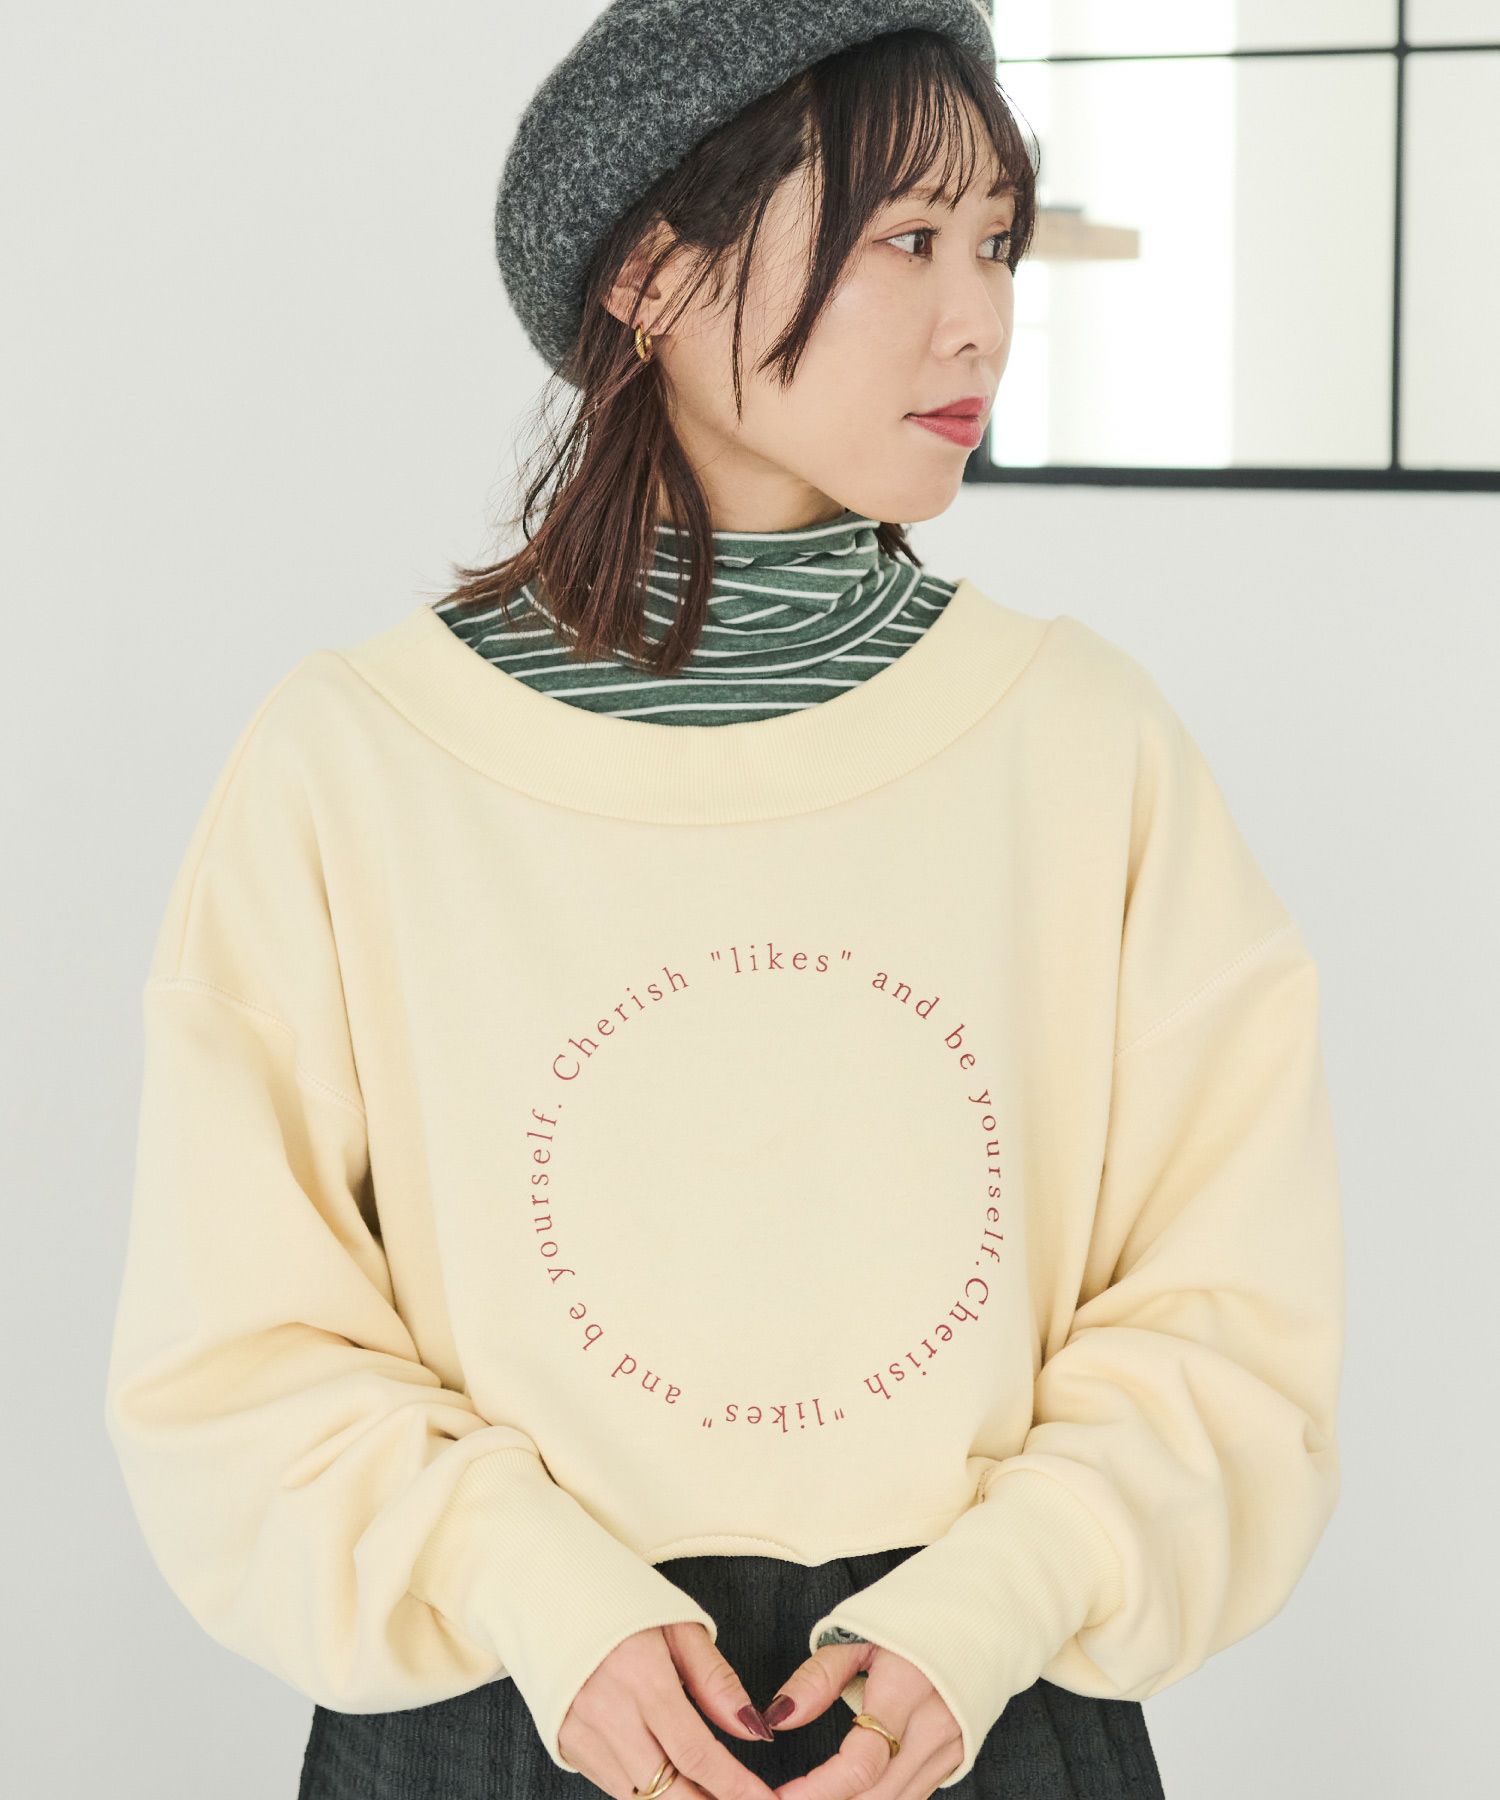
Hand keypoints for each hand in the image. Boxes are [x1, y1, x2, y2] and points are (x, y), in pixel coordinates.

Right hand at [558, 1621, 781, 1799]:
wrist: (547, 1590)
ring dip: (679, 1799)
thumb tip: (753, 1730)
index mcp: (642, 1677)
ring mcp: (581, 1736)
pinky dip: (648, 1792)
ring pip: (642, 1799)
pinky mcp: (566, 1747)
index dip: (734, 1786)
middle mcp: (608, 1715)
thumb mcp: (678, 1624)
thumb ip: (716, 1681)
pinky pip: (617, 1788)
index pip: (695, 1753)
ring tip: (710, 1791)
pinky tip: (670, 1778)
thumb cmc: (620, 1599)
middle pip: (669, 1792)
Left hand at [758, 1640, 963, 1799]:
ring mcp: (951, 1747)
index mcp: (907, 1687)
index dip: (817, 1790)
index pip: (861, 1762)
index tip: (780, 1796)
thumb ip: (819, 1677)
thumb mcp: (859, 1633)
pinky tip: (848, 1792)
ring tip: (812, 1795)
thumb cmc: (911, 1620)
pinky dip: (877, 1799)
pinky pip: (911, 1796)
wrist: (978, 1618)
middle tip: (785, 1799)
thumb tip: (779, 1717)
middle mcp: (935, 1726)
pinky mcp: (957, 1758)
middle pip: (876, 1795)